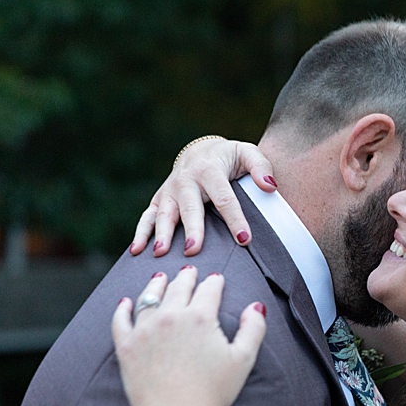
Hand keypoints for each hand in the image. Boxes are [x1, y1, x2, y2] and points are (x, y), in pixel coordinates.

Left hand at [111, 266, 266, 405]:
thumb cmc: (211, 392)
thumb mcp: (243, 360)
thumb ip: (253, 329)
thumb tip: (255, 307)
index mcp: (200, 316)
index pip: (208, 289)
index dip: (214, 282)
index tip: (216, 279)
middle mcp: (170, 316)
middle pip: (178, 287)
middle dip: (187, 277)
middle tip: (189, 271)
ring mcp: (145, 329)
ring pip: (149, 297)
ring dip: (156, 284)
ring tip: (159, 278)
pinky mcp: (126, 346)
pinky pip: (120, 319)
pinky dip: (123, 308)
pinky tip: (125, 302)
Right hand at [130, 137, 276, 257]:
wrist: (200, 151)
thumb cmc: (228, 158)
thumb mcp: (247, 153)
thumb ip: (261, 166)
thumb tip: (270, 186)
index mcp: (210, 170)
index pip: (224, 197)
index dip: (235, 219)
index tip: (244, 239)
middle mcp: (186, 180)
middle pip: (190, 208)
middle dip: (192, 229)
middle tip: (194, 250)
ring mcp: (169, 191)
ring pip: (164, 213)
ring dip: (161, 234)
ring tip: (160, 254)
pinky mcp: (159, 200)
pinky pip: (146, 217)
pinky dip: (140, 233)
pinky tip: (136, 251)